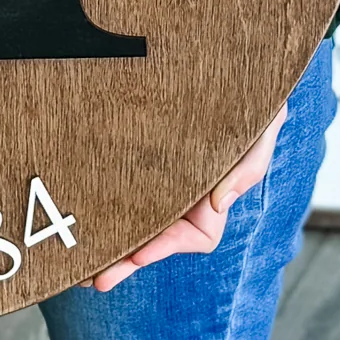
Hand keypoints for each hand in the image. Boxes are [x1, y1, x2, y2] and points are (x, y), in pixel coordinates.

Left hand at [92, 97, 287, 291]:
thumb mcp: (264, 123)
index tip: (138, 256)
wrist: (228, 60)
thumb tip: (218, 203)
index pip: (194, 235)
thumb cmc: (251, 95)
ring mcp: (158, 174)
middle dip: (125, 261)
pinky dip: (99, 202)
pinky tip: (76, 212)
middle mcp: (184, 191)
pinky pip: (118, 183)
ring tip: (78, 264)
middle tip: (95, 279)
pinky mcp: (135, 152)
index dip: (164, 247)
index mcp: (214, 193)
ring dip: (108, 242)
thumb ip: (248, 166)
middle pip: (154, 236)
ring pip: (132, 216)